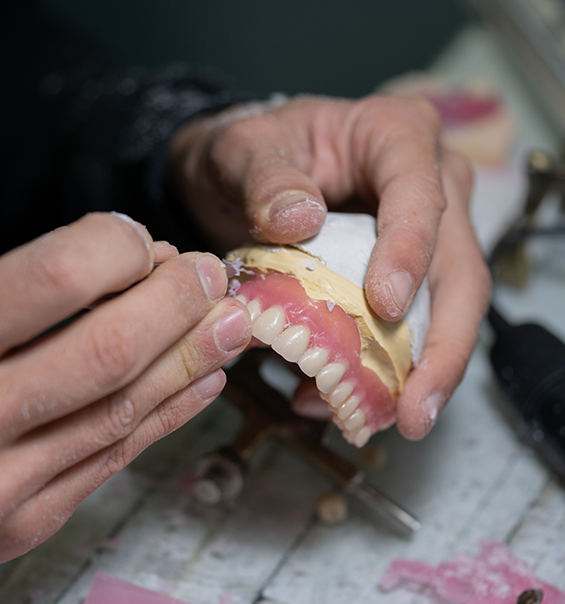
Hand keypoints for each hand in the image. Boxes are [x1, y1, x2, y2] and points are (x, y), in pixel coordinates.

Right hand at [0, 212, 251, 560]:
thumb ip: (21, 286)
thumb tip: (128, 261)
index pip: (57, 279)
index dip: (116, 249)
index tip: (142, 239)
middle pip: (108, 351)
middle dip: (174, 305)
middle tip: (209, 275)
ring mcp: (4, 483)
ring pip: (124, 409)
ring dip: (190, 359)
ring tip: (228, 325)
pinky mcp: (29, 519)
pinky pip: (116, 457)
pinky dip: (169, 413)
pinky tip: (204, 380)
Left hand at [171, 95, 489, 439]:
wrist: (240, 175)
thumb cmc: (246, 154)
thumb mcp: (239, 151)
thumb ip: (263, 177)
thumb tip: (299, 221)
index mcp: (395, 135)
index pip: (418, 192)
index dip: (409, 251)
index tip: (383, 305)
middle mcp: (428, 184)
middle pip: (457, 267)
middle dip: (442, 344)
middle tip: (415, 409)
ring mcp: (423, 234)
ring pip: (448, 309)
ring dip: (422, 372)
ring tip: (392, 420)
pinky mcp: (406, 274)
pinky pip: (412, 327)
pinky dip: (386, 370)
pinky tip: (351, 400)